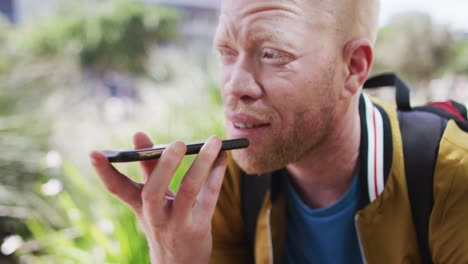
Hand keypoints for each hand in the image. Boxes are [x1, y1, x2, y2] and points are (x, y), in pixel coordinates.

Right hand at [90, 132, 227, 263]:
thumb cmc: (166, 222)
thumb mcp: (153, 201)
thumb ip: (149, 168)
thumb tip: (139, 135)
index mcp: (140, 207)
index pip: (117, 189)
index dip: (105, 171)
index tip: (94, 153)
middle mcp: (155, 217)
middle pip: (153, 191)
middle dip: (164, 165)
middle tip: (177, 142)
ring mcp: (177, 224)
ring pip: (189, 190)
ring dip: (203, 162)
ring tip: (213, 141)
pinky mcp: (199, 227)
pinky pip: (209, 196)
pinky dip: (217, 173)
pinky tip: (223, 156)